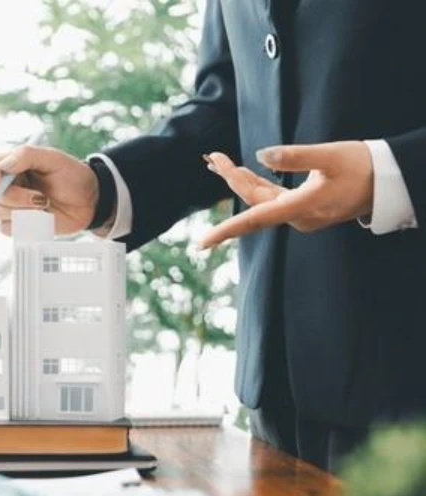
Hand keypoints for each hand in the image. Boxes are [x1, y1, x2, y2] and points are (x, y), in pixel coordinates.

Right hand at [0, 145, 98, 235]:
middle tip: (41, 198)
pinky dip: (24, 226)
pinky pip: (8, 229)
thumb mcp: (54, 158)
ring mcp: (13, 206)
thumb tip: (3, 165)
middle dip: (17, 199)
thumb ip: (26, 156)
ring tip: (45, 206)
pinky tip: (41, 219)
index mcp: (14, 165)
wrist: (90, 200)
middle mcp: (10, 185)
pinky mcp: (19, 224)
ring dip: (23, 212)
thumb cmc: (73, 176)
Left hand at [199, 141, 373, 247]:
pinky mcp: (305, 208)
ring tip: (220, 161)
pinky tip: (245, 172)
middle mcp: (298, 217)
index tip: (202, 243)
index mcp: (301, 208)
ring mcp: (301, 214)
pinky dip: (258, 183)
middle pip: (255, 201)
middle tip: (213, 158)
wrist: (390, 182)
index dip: (226, 230)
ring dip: (242, 180)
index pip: (255, 219)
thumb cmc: (363, 167)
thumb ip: (295, 156)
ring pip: (263, 199)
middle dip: (232, 179)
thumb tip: (261, 155)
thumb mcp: (330, 156)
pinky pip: (274, 198)